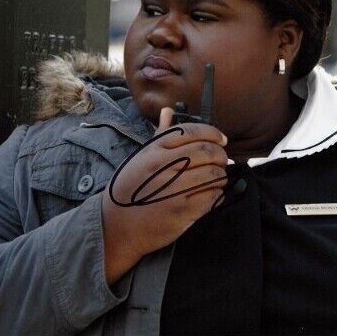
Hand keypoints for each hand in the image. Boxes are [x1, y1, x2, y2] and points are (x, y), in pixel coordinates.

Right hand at [101, 107, 227, 283]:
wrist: (115, 225)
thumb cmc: (129, 188)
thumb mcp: (140, 157)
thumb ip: (159, 134)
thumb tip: (169, 110)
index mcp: (155, 150)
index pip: (192, 132)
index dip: (213, 133)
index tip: (222, 140)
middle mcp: (163, 166)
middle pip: (207, 152)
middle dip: (221, 155)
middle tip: (222, 161)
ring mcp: (172, 189)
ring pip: (213, 175)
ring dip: (220, 176)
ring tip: (216, 178)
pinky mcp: (181, 211)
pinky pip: (211, 197)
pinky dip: (217, 195)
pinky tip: (212, 195)